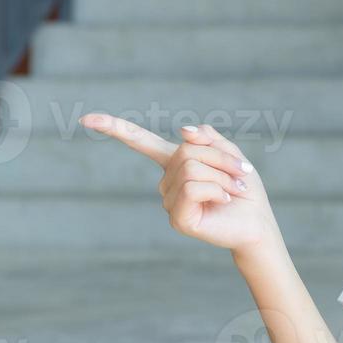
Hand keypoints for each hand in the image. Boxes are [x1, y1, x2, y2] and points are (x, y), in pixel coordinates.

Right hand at [79, 114, 280, 253]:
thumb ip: (207, 139)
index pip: (139, 142)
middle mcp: (166, 182)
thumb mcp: (229, 154)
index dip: (114, 128)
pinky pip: (192, 187)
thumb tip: (182, 131)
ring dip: (221, 175)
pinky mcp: (177, 218)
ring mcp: (169, 202)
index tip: (86, 120)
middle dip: (219, 158)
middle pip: (185, 150)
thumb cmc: (242, 189)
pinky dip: (216, 189)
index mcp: (174, 163)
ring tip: (233, 189)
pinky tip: (224, 200)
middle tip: (239, 174)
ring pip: (190, 168)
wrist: (257, 223)